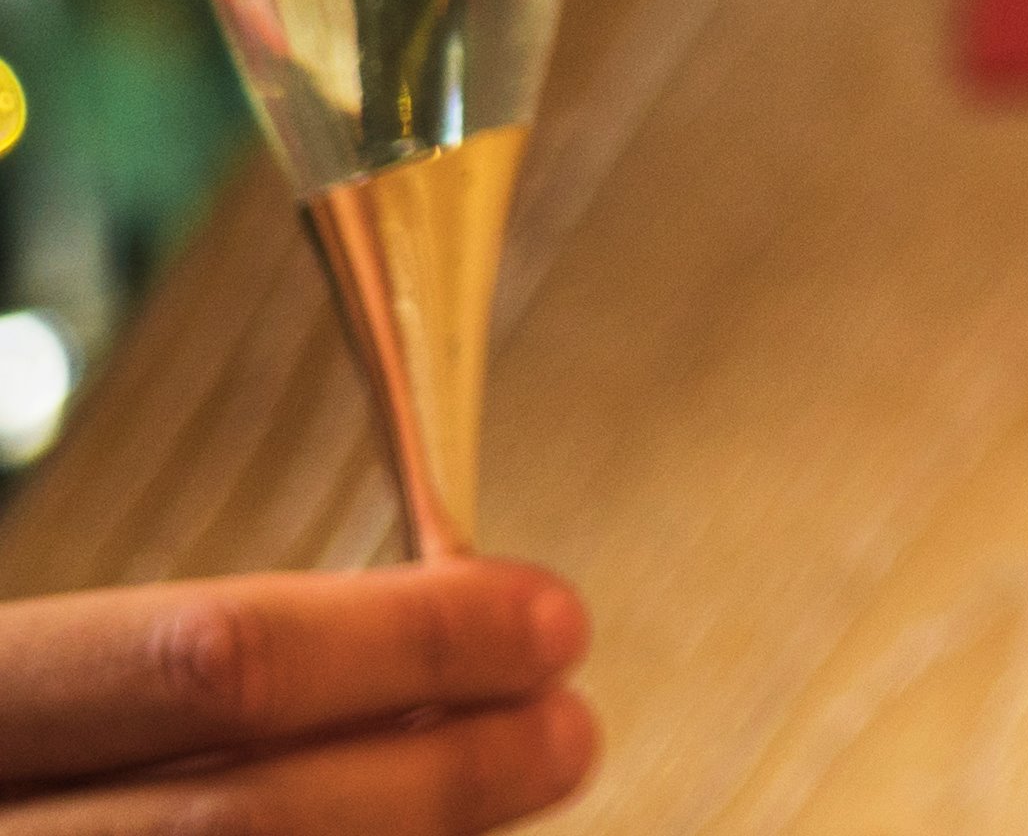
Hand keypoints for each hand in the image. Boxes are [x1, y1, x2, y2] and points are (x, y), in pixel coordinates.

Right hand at [0, 561, 591, 827]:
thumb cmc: (5, 762)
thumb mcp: (27, 695)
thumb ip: (164, 679)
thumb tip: (453, 648)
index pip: (201, 663)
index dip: (404, 639)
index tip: (545, 616)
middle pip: (243, 825)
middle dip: (441, 777)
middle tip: (566, 732)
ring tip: (505, 798)